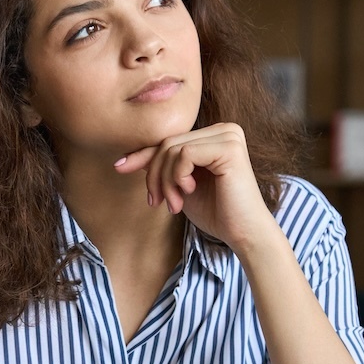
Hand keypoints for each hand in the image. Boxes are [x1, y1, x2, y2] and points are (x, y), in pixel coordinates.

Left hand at [113, 122, 276, 251]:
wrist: (243, 234)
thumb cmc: (216, 213)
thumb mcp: (180, 186)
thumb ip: (162, 168)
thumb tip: (127, 158)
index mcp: (214, 135)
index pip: (169, 140)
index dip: (143, 155)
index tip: (119, 167)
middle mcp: (224, 129)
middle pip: (168, 143)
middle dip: (155, 176)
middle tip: (157, 203)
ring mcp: (228, 135)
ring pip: (172, 148)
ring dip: (165, 181)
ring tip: (174, 204)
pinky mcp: (229, 147)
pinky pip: (184, 154)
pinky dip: (177, 176)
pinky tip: (188, 192)